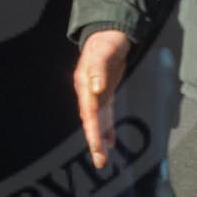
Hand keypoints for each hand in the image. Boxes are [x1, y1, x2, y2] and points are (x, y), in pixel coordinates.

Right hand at [74, 30, 130, 168]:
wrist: (109, 33)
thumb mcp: (104, 52)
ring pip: (97, 121)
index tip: (96, 146)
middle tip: (99, 162)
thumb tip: (96, 88)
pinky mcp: (104, 94)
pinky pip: (104, 115)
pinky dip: (107, 129)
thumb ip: (99, 70)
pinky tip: (111, 142)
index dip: (92, 130)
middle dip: (94, 142)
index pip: (89, 112)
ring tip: (102, 159)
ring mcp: (95, 94)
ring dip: (100, 139)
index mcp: (84, 84)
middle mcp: (88, 92)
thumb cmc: (106, 42)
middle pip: (90, 121)